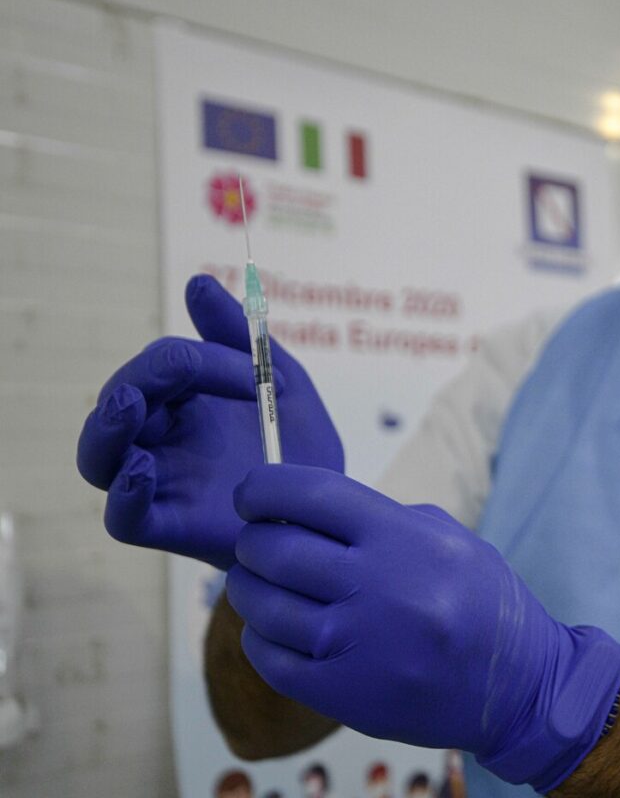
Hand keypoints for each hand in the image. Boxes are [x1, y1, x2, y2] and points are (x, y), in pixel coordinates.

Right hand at [76, 275, 342, 568]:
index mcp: (184, 401)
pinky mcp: (172, 527)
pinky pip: (123, 519)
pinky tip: (142, 471)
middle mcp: (162, 440)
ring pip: (100, 458)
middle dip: (141, 378)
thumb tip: (196, 282)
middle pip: (118, 403)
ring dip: (107, 428)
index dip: (194, 357)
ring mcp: (162, 484)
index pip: (162, 367)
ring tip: (129, 404)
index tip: (253, 369)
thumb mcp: (283, 383)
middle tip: (180, 365)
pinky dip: (122, 496)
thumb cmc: (302, 448)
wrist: (330, 512)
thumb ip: (240, 337)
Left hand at [227, 465, 619, 792]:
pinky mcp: (343, 693)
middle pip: (272, 548)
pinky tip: (276, 628)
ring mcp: (356, 643)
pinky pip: (269, 657)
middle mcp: (376, 586)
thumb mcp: (449, 538)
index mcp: (402, 538)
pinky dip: (260, 637)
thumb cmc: (484, 606)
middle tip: (258, 544)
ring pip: (261, 604)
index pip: (309, 493)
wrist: (520, 686)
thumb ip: (380, 519)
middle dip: (252, 541)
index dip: (262, 488)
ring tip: (262, 586)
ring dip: (249, 589)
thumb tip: (305, 509)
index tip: (251, 495)